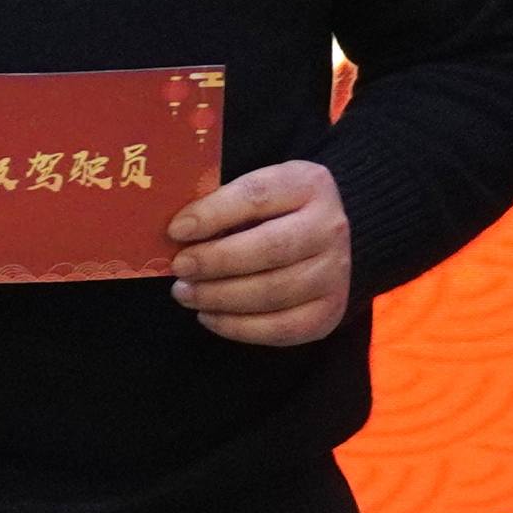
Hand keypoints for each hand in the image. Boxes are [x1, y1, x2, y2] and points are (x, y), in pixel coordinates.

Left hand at [165, 159, 352, 346]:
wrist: (321, 238)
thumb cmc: (272, 212)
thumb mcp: (253, 193)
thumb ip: (221, 206)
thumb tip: (176, 233)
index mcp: (308, 184)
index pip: (257, 196)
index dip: (213, 214)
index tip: (177, 230)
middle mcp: (330, 227)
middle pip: (270, 248)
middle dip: (216, 261)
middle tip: (180, 268)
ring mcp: (336, 273)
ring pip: (274, 292)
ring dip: (220, 297)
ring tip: (185, 293)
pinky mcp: (330, 311)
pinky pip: (281, 328)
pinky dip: (238, 327)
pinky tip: (209, 316)